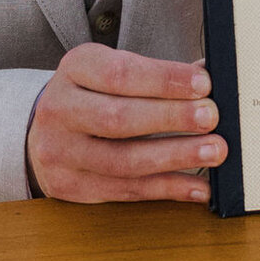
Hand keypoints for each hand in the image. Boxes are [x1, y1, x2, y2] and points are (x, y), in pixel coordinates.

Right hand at [27, 44, 224, 202]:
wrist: (46, 130)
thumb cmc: (93, 95)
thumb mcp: (113, 69)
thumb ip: (157, 75)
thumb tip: (210, 76)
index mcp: (74, 69)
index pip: (120, 73)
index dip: (164, 80)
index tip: (204, 84)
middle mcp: (60, 110)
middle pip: (119, 118)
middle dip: (171, 118)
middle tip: (211, 117)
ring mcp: (60, 152)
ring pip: (123, 161)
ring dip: (174, 157)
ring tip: (213, 151)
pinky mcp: (70, 186)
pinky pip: (125, 191)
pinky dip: (167, 189)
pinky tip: (198, 186)